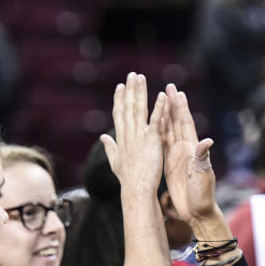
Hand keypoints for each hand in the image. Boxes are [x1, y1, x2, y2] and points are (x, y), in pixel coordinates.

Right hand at [100, 73, 165, 196]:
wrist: (136, 190)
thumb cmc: (128, 180)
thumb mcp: (115, 161)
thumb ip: (110, 147)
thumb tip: (103, 138)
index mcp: (122, 139)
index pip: (119, 115)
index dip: (119, 100)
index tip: (120, 86)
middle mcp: (129, 135)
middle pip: (128, 107)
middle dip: (130, 90)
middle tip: (132, 75)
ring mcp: (140, 137)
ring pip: (139, 110)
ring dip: (140, 93)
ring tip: (141, 78)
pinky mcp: (152, 141)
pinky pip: (156, 122)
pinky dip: (159, 108)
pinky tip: (162, 95)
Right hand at [161, 83, 216, 222]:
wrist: (197, 211)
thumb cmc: (203, 194)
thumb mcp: (204, 174)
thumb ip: (203, 158)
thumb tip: (206, 141)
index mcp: (192, 149)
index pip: (186, 123)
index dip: (181, 108)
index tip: (176, 92)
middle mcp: (185, 149)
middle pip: (176, 122)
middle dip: (172, 105)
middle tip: (167, 88)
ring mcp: (177, 156)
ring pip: (168, 131)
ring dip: (164, 115)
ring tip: (158, 100)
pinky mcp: (170, 165)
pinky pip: (162, 146)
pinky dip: (157, 133)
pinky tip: (151, 124)